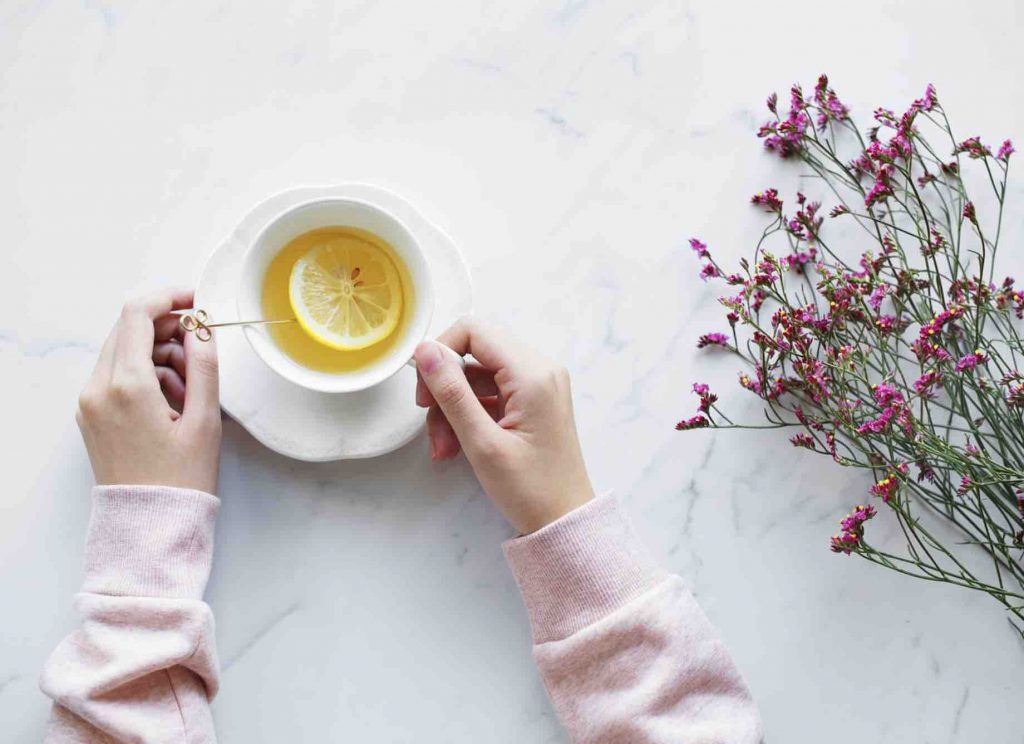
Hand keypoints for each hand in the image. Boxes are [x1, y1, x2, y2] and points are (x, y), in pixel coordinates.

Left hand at [76, 289, 221, 493]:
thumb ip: (204, 365)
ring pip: (123, 350)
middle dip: (168, 329)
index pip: (137, 314)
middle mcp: (98, 388)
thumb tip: (201, 327)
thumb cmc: (181, 479)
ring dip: (159, 354)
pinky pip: (117, 374)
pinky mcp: (90, 414)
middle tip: (201, 349)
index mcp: (127, 386)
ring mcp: (89, 402)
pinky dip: (145, 374)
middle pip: (128, 328)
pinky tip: (172, 400)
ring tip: (190, 389)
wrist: (149, 525)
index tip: (196, 301)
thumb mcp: (205, 420)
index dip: (169, 297)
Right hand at [414, 318, 593, 533]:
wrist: (565, 520)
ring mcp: (537, 385)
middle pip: (473, 353)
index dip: (441, 352)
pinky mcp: (532, 401)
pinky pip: (489, 393)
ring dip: (452, 408)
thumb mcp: (482, 443)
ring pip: (477, 376)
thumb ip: (452, 392)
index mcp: (533, 374)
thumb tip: (425, 351)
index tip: (425, 390)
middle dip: (445, 388)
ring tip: (443, 448)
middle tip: (430, 424)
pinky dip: (468, 415)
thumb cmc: (531, 489)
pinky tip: (456, 446)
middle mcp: (539, 370)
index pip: (474, 331)